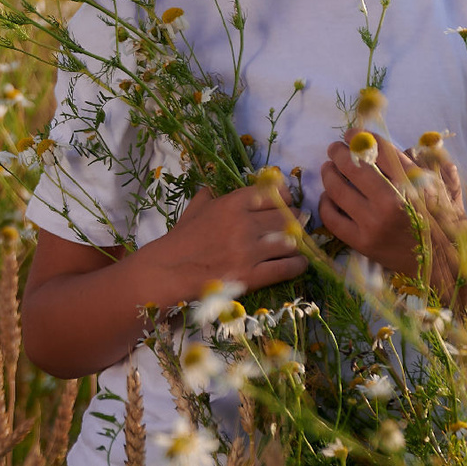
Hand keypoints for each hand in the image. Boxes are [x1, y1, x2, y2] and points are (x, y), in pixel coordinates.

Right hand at [140, 179, 309, 300]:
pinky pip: (286, 268)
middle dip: (296, 221)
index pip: (273, 194)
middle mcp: (244, 224)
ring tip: (299, 245)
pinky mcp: (252, 276)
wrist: (167, 272)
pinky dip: (297, 265)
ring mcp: (249, 251)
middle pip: (287, 217)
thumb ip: (207, 197)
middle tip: (298, 224)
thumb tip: (211, 189)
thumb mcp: (193, 211)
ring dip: (298, 243)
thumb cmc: (179, 240)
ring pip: (291, 242)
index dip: (284, 199)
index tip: (287, 204)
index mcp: (231, 203)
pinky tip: (298, 264)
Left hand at [321, 130, 460, 285]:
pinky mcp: (361, 243)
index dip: (361, 138)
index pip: (380, 151)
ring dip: (328, 173)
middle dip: (339, 152)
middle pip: (353, 167)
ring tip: (328, 168)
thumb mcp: (444, 187)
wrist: (443, 265)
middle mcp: (392, 201)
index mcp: (414, 184)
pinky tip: (329, 196)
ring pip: (337, 189)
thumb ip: (428, 161)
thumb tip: (404, 143)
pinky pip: (332, 217)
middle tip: (335, 149)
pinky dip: (326, 202)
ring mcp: (373, 223)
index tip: (351, 133)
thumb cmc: (444, 222)